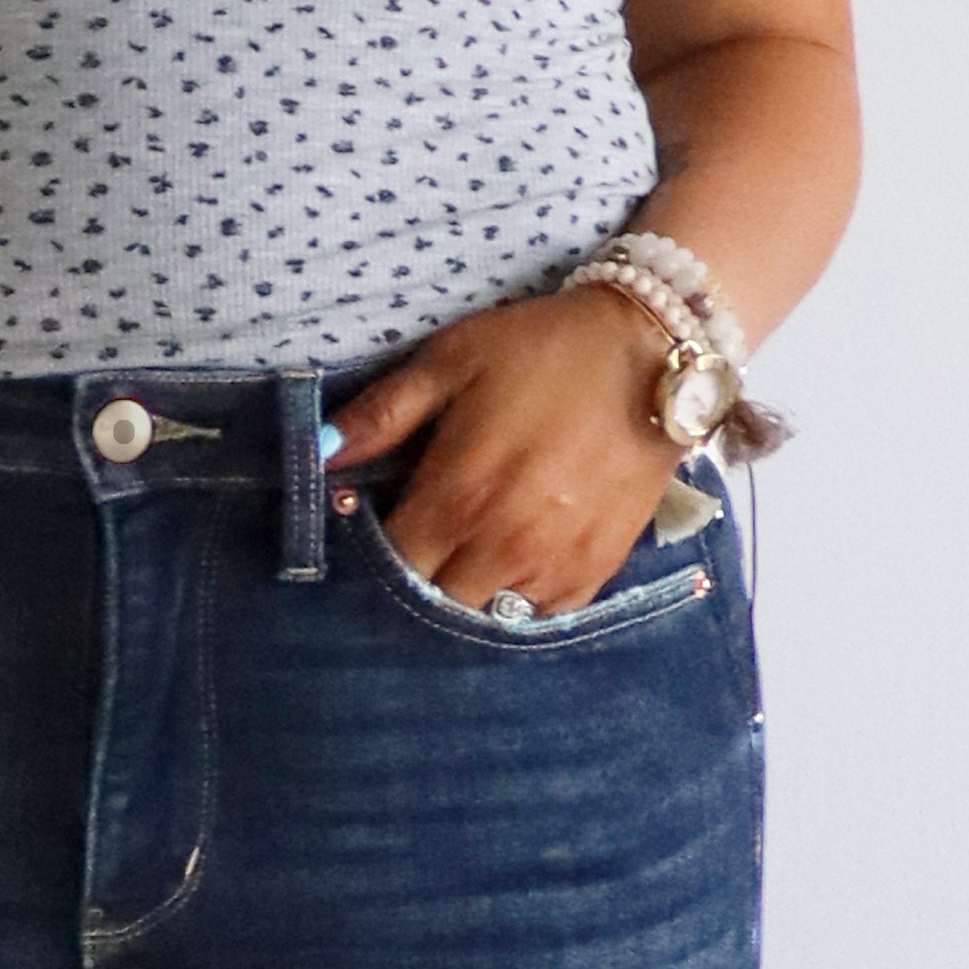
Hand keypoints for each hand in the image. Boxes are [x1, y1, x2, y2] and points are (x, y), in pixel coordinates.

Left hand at [324, 285, 675, 614]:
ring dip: (466, 597)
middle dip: (416, 583)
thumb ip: (382, 413)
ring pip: (487, 619)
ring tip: (462, 561)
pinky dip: (517, 603)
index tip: (376, 529)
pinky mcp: (597, 569)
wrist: (650, 354)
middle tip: (418, 549)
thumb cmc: (541, 350)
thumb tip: (318, 455)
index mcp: (458, 496)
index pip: (391, 565)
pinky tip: (509, 569)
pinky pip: (541, 617)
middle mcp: (503, 545)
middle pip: (434, 604)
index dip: (373, 555)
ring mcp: (554, 565)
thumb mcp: (451, 360)